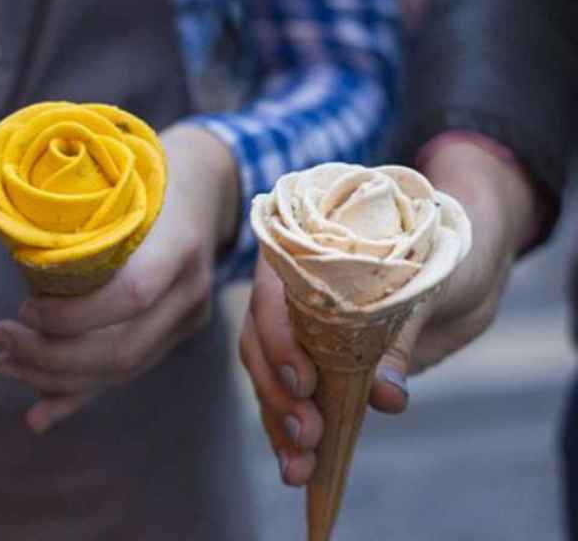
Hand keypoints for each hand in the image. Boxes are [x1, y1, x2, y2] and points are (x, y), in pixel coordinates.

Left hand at [0, 125, 239, 433]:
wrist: (205, 183)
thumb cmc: (145, 173)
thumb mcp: (117, 179)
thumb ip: (81, 221)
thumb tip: (11, 254)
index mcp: (179, 242)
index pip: (130, 295)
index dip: (72, 315)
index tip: (22, 306)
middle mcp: (192, 288)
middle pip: (123, 348)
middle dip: (51, 356)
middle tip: (0, 339)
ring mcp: (190, 316)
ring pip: (123, 369)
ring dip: (56, 377)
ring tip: (7, 363)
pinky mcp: (178, 333)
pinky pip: (127, 372)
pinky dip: (80, 394)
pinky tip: (41, 412)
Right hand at [241, 140, 537, 485]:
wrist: (466, 266)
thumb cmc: (444, 255)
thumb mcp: (428, 286)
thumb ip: (400, 338)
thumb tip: (385, 396)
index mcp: (304, 254)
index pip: (270, 296)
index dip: (279, 340)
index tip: (303, 381)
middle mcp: (289, 293)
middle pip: (259, 343)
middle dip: (276, 393)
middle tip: (307, 433)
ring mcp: (298, 332)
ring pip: (268, 378)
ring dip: (279, 425)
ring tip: (299, 469)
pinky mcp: (316, 368)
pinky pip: (291, 400)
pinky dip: (293, 434)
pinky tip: (302, 468)